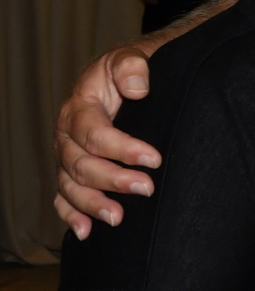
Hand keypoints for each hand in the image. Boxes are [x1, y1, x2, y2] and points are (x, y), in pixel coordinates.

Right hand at [54, 44, 162, 237]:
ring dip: (92, 204)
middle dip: (113, 180)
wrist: (122, 81)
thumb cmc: (129, 72)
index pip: (94, 133)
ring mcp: (67, 157)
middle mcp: (67, 136)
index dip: (123, 148)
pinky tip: (86, 232)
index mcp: (79, 108)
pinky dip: (71, 216)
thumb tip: (137, 88)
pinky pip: (63, 198)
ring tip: (119, 218)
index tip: (154, 159)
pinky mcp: (71, 173)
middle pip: (81, 164)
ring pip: (70, 186)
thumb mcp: (130, 58)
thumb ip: (131, 66)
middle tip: (147, 189)